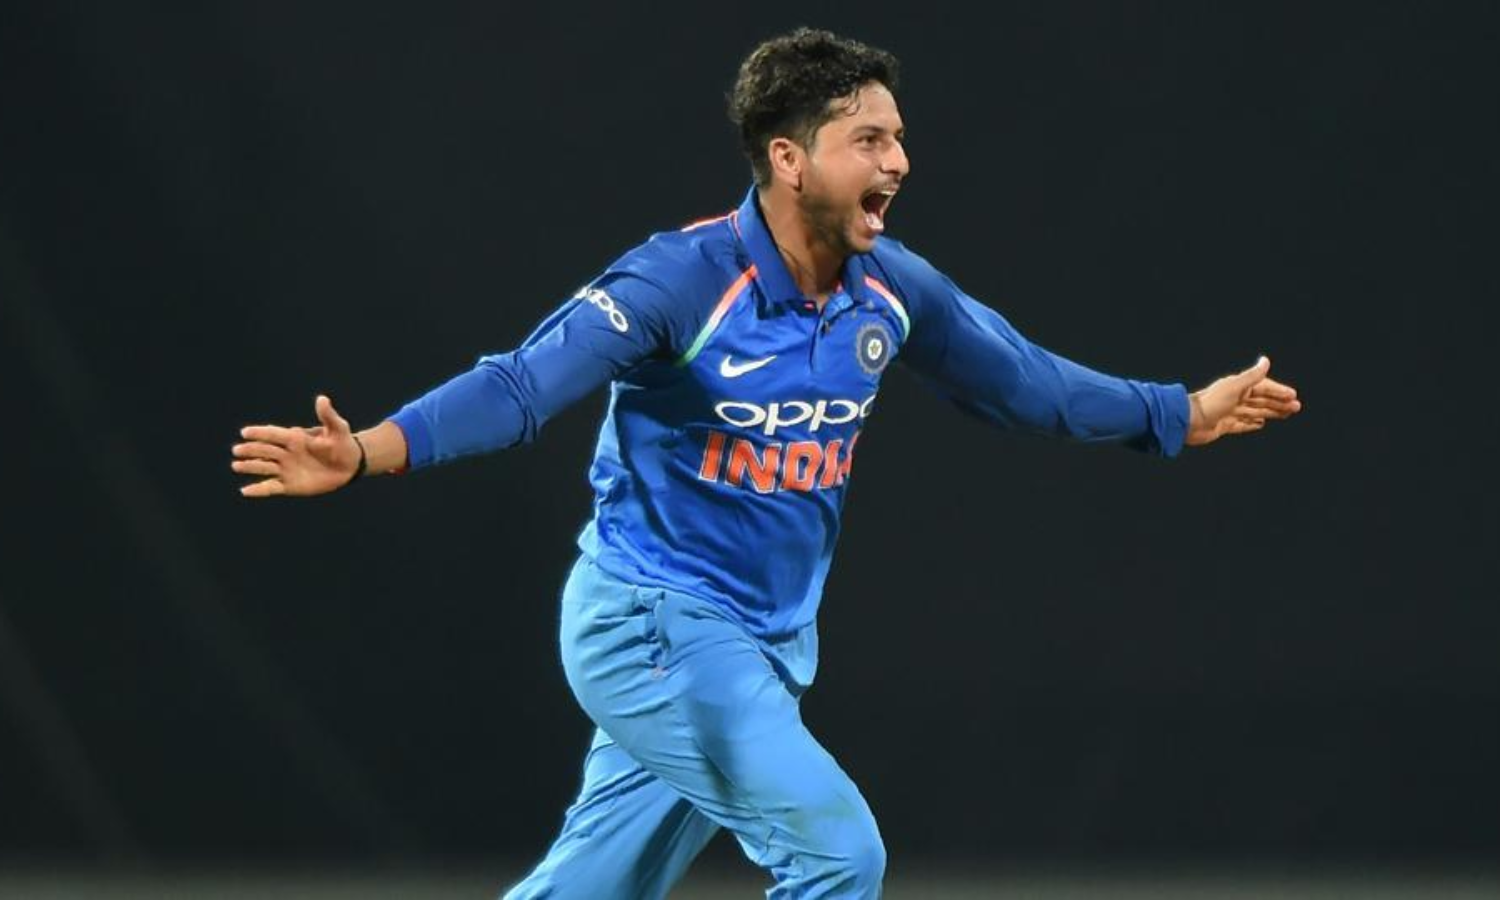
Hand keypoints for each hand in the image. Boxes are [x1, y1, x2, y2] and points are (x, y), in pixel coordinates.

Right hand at [232, 395, 362, 496]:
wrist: (350, 464)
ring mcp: (286, 469)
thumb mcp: (338, 428)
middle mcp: (286, 453)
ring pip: (264, 467)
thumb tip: (322, 399)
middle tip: (237, 450)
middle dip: (252, 450)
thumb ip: (328, 416)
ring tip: (236, 465)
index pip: (274, 434)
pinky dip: (258, 490)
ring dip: (250, 466)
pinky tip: (244, 491)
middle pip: (265, 450)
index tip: (245, 432)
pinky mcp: (289, 485)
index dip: (261, 433)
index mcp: (295, 438)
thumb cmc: (343, 443)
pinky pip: (271, 487)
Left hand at [1186, 356, 1301, 446]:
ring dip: (1271, 412)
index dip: (1279, 391)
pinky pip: (1242, 424)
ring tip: (1286, 414)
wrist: (1188, 421)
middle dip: (1279, 403)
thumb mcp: (1235, 387)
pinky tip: (1261, 423)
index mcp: (1238, 388)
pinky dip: (1252, 423)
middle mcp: (1234, 399)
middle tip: (1296, 407)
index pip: (1263, 388)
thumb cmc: (1210, 402)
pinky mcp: (1224, 425)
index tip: (1293, 396)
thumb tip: (1266, 360)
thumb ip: (1252, 376)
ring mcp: (1229, 412)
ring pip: (1255, 411)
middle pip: (1261, 400)